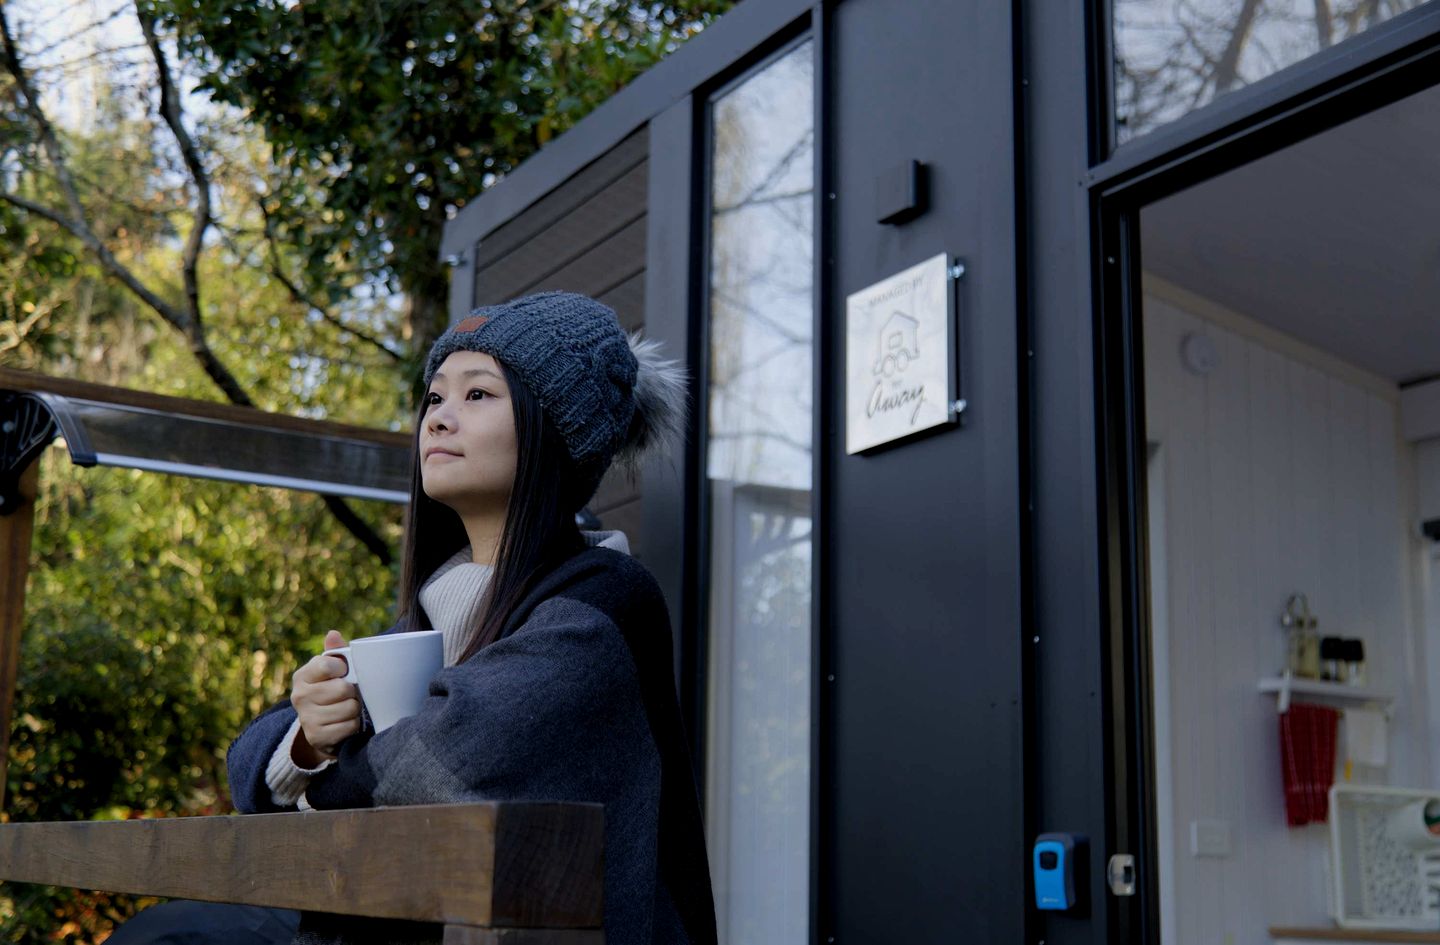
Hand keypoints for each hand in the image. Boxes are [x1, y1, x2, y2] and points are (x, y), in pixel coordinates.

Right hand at [290, 630, 360, 766]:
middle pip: (343, 688)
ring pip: (349, 708)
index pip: (328, 665)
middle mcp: (300, 696)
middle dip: (353, 692)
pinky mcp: (316, 737)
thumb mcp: (333, 671)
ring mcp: (306, 719)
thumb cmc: (332, 691)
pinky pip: (349, 727)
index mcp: (303, 676)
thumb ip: (335, 652)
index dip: (343, 668)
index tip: (344, 672)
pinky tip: (346, 724)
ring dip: (355, 710)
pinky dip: (353, 726)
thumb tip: (333, 634)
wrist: (322, 728)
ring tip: (348, 709)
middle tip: (349, 695)